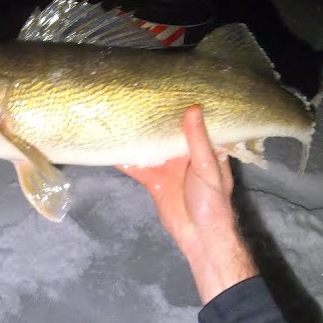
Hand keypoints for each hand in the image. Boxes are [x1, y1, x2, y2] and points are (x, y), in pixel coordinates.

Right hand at [118, 105, 256, 303]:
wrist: (199, 235)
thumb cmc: (211, 199)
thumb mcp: (207, 166)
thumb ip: (198, 139)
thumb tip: (193, 109)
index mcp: (204, 148)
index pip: (194, 122)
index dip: (184, 106)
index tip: (172, 86)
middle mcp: (184, 154)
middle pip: (167, 132)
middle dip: (155, 118)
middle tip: (138, 95)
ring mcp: (167, 167)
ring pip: (150, 147)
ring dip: (138, 136)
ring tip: (121, 115)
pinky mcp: (153, 180)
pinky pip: (137, 166)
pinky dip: (125, 158)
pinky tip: (111, 146)